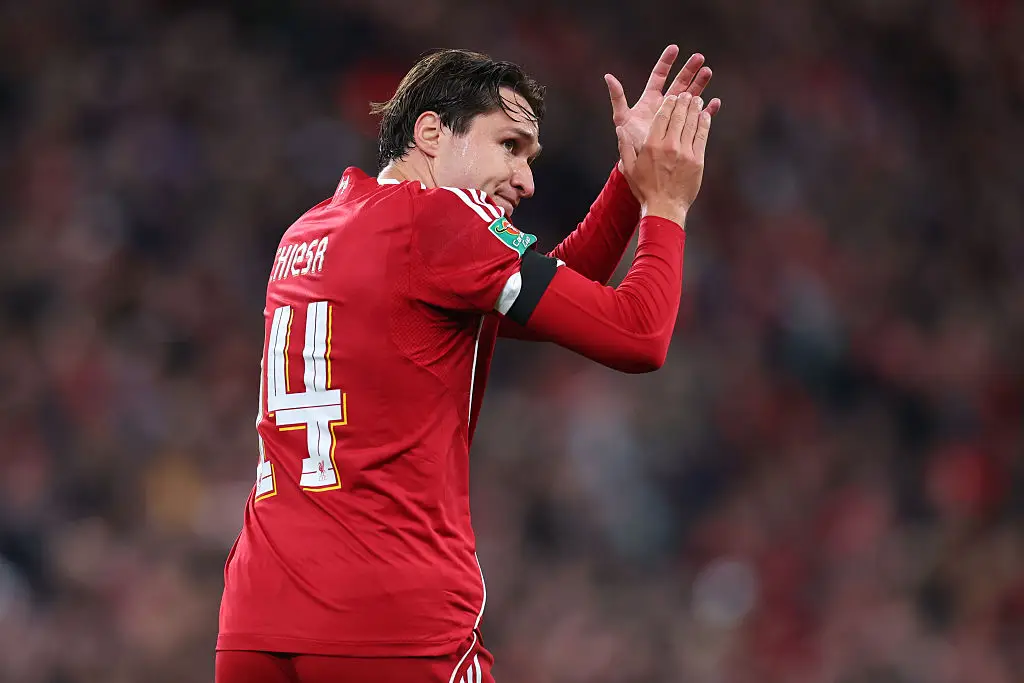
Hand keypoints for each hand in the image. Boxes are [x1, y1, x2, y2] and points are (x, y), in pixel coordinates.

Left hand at [605, 46, 720, 176]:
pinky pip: (698, 118)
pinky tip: (715, 103)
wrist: (641, 165)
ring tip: (708, 72)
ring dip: (700, 84)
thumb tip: (608, 76)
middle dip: (689, 70)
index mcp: (650, 100)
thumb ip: (617, 97)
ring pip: (690, 96)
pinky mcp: (685, 130)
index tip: (675, 48)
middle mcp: (663, 105)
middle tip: (700, 58)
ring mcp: (675, 117)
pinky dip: (707, 110)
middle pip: (678, 83)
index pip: (659, 76)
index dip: (666, 62)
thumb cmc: (630, 141)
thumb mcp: (622, 118)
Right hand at [616, 92, 712, 225]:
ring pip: (692, 123)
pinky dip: (704, 123)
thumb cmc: (645, 190)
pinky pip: (702, 136)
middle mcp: (669, 146)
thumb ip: (624, 147)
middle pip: (679, 116)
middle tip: (687, 94)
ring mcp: (685, 152)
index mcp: (651, 145)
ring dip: (695, 109)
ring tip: (697, 99)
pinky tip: (705, 115)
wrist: (665, 208)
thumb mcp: (629, 169)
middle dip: (684, 102)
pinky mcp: (697, 160)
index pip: (662, 117)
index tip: (672, 97)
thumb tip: (621, 130)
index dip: (669, 104)